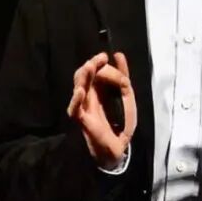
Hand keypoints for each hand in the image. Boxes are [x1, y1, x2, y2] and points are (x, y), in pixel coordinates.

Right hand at [66, 52, 136, 168]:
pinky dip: (76, 100)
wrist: (119, 146)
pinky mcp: (83, 120)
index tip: (106, 56)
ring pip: (78, 88)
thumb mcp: (126, 95)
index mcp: (98, 89)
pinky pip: (75, 109)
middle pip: (83, 76)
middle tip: (99, 58)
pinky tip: (80, 91)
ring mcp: (84, 107)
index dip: (99, 62)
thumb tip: (119, 54)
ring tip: (90, 67)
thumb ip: (123, 75)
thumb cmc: (120, 121)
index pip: (94, 70)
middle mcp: (88, 96)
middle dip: (90, 65)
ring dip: (83, 76)